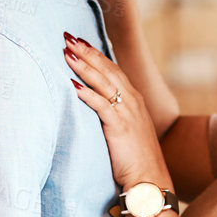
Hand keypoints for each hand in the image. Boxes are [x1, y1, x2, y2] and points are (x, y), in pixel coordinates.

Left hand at [63, 33, 169, 190]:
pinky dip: (87, 94)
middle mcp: (132, 101)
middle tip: (68, 37)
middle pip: (107, 70)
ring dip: (84, 67)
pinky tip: (72, 86)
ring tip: (66, 52)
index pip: (113, 70)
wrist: (149, 179)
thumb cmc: (136, 159)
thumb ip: (115, 114)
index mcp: (134, 100)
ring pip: (103, 82)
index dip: (96, 54)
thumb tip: (97, 105)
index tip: (79, 42)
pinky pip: (101, 105)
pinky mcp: (120, 126)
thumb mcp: (127, 130)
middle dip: (87, 52)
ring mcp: (127, 112)